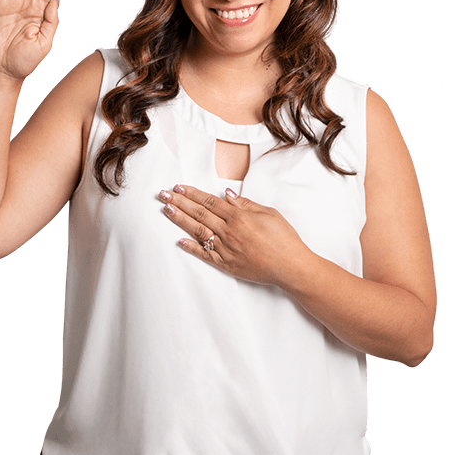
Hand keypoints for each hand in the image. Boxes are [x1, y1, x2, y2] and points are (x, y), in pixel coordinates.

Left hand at [158, 184, 308, 285]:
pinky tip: (179, 241)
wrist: (290, 266)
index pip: (210, 201)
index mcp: (239, 217)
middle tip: (163, 195)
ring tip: (166, 210)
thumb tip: (227, 194)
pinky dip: (191, 248)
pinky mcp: (227, 264)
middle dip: (180, 202)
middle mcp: (229, 232)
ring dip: (180, 220)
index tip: (178, 187)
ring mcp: (226, 249)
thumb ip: (246, 204)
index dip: (192, 193)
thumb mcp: (269, 213)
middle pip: (199, 213)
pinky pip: (205, 255)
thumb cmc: (284, 239)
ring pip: (198, 231)